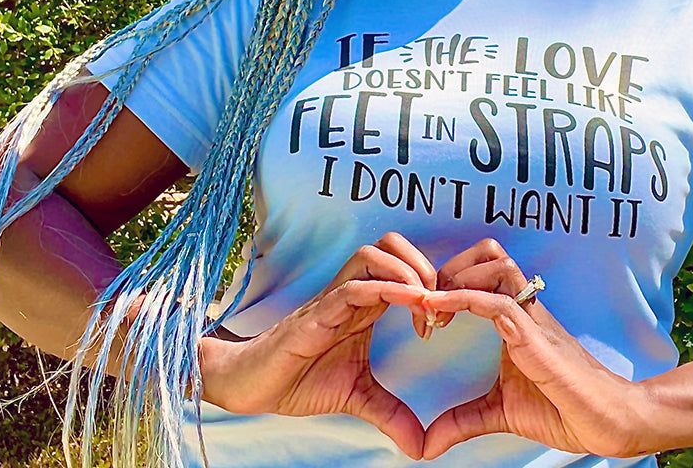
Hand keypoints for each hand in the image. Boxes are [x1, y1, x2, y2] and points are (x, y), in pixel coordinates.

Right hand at [198, 232, 434, 459]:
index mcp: (364, 302)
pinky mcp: (316, 314)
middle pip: (391, 244)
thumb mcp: (356, 396)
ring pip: (373, 255)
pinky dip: (385, 288)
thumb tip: (421, 447)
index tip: (442, 319)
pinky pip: (352, 288)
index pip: (402, 265)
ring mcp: (332, 299)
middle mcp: (351, 291)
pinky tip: (408, 302)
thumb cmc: (299, 379)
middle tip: (438, 304)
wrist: (250, 385)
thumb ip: (390, 414)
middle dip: (423, 265)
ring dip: (407, 271)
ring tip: (425, 302)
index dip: (429, 282)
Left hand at [421, 239, 651, 459]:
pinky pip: (502, 302)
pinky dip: (467, 299)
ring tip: (433, 305)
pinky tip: (441, 310)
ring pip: (498, 264)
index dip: (448, 281)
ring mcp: (532, 319)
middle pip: (490, 252)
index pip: (482, 272)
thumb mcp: (500, 412)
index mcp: (515, 318)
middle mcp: (524, 309)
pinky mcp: (537, 337)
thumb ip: (464, 420)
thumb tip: (427, 444)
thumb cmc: (563, 409)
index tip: (422, 311)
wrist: (609, 423)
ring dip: (459, 276)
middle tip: (427, 299)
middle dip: (453, 265)